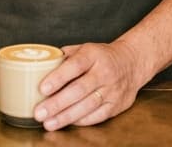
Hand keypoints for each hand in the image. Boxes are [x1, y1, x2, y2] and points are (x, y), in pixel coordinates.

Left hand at [33, 41, 149, 130]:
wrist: (132, 62)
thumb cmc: (101, 56)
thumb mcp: (84, 48)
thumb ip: (64, 57)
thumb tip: (41, 67)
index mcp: (93, 55)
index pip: (75, 66)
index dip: (58, 78)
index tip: (42, 89)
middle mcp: (104, 72)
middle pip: (79, 90)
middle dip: (57, 103)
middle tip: (39, 112)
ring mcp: (112, 90)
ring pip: (87, 106)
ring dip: (66, 116)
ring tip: (48, 123)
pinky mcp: (117, 105)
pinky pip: (97, 116)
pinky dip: (81, 121)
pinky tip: (67, 122)